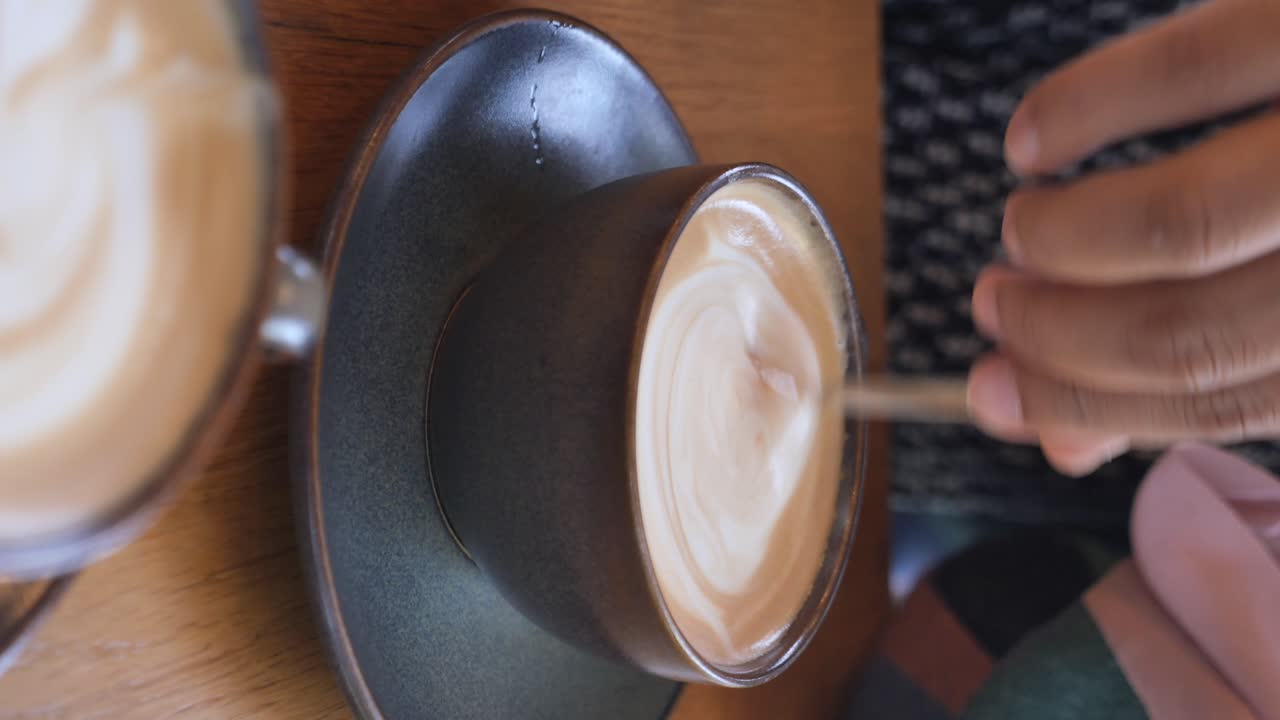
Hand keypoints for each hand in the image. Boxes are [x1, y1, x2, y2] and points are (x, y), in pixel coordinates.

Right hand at [966, 0, 1279, 475]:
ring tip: (1019, 230)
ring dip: (1062, 241)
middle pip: (1189, 332)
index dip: (1091, 405)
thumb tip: (1065, 446)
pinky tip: (1032, 140)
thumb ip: (1203, 368)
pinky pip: (1195, 66)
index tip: (997, 391)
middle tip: (994, 306)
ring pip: (1185, 225)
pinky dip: (1082, 109)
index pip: (1229, 402)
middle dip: (1057, 338)